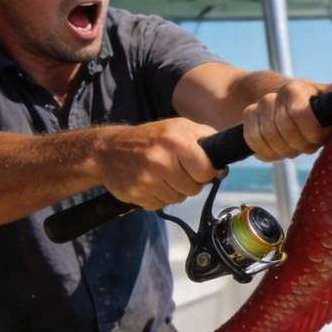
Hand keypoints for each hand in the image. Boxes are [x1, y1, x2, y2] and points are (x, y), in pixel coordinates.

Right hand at [96, 118, 217, 210]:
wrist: (107, 150)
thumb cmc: (150, 138)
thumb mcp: (179, 127)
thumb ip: (206, 139)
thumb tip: (224, 164)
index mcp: (176, 141)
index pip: (207, 171)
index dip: (206, 172)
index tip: (198, 167)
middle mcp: (162, 160)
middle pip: (194, 188)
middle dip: (190, 182)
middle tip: (177, 170)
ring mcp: (147, 179)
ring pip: (179, 199)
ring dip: (174, 190)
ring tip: (162, 175)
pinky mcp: (136, 194)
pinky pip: (161, 205)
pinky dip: (159, 197)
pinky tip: (150, 183)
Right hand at [242, 78, 331, 161]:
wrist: (293, 101)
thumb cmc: (323, 115)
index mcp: (305, 89)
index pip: (299, 114)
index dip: (312, 134)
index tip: (321, 137)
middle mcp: (283, 91)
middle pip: (284, 130)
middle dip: (297, 145)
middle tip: (306, 146)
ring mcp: (265, 100)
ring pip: (266, 136)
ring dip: (282, 149)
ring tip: (293, 147)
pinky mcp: (249, 112)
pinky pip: (251, 139)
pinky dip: (265, 151)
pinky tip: (277, 149)